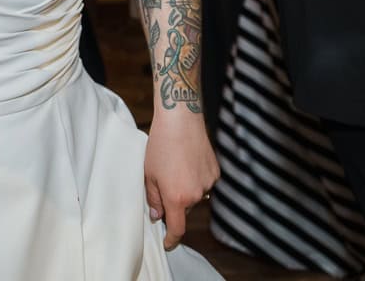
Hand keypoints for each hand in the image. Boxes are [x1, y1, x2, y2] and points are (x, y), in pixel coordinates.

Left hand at [144, 110, 219, 250]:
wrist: (180, 121)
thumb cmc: (160, 146)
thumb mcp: (148, 174)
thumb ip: (153, 198)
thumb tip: (157, 215)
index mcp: (177, 198)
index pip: (177, 228)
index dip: (171, 239)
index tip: (167, 243)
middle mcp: (196, 195)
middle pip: (184, 210)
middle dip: (174, 202)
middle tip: (163, 182)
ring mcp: (208, 184)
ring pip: (195, 196)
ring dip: (186, 190)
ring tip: (175, 166)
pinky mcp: (215, 173)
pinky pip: (204, 183)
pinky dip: (196, 178)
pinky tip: (187, 162)